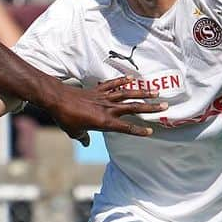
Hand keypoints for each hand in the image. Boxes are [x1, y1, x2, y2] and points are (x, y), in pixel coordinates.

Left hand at [43, 77, 166, 142]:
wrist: (56, 99)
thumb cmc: (65, 117)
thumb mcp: (74, 132)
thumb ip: (83, 137)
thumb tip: (85, 142)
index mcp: (104, 122)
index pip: (125, 128)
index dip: (138, 130)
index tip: (151, 132)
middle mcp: (107, 109)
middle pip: (133, 108)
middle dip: (150, 108)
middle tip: (165, 106)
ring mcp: (103, 97)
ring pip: (127, 94)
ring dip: (142, 93)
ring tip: (155, 93)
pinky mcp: (97, 89)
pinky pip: (113, 84)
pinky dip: (123, 81)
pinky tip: (133, 79)